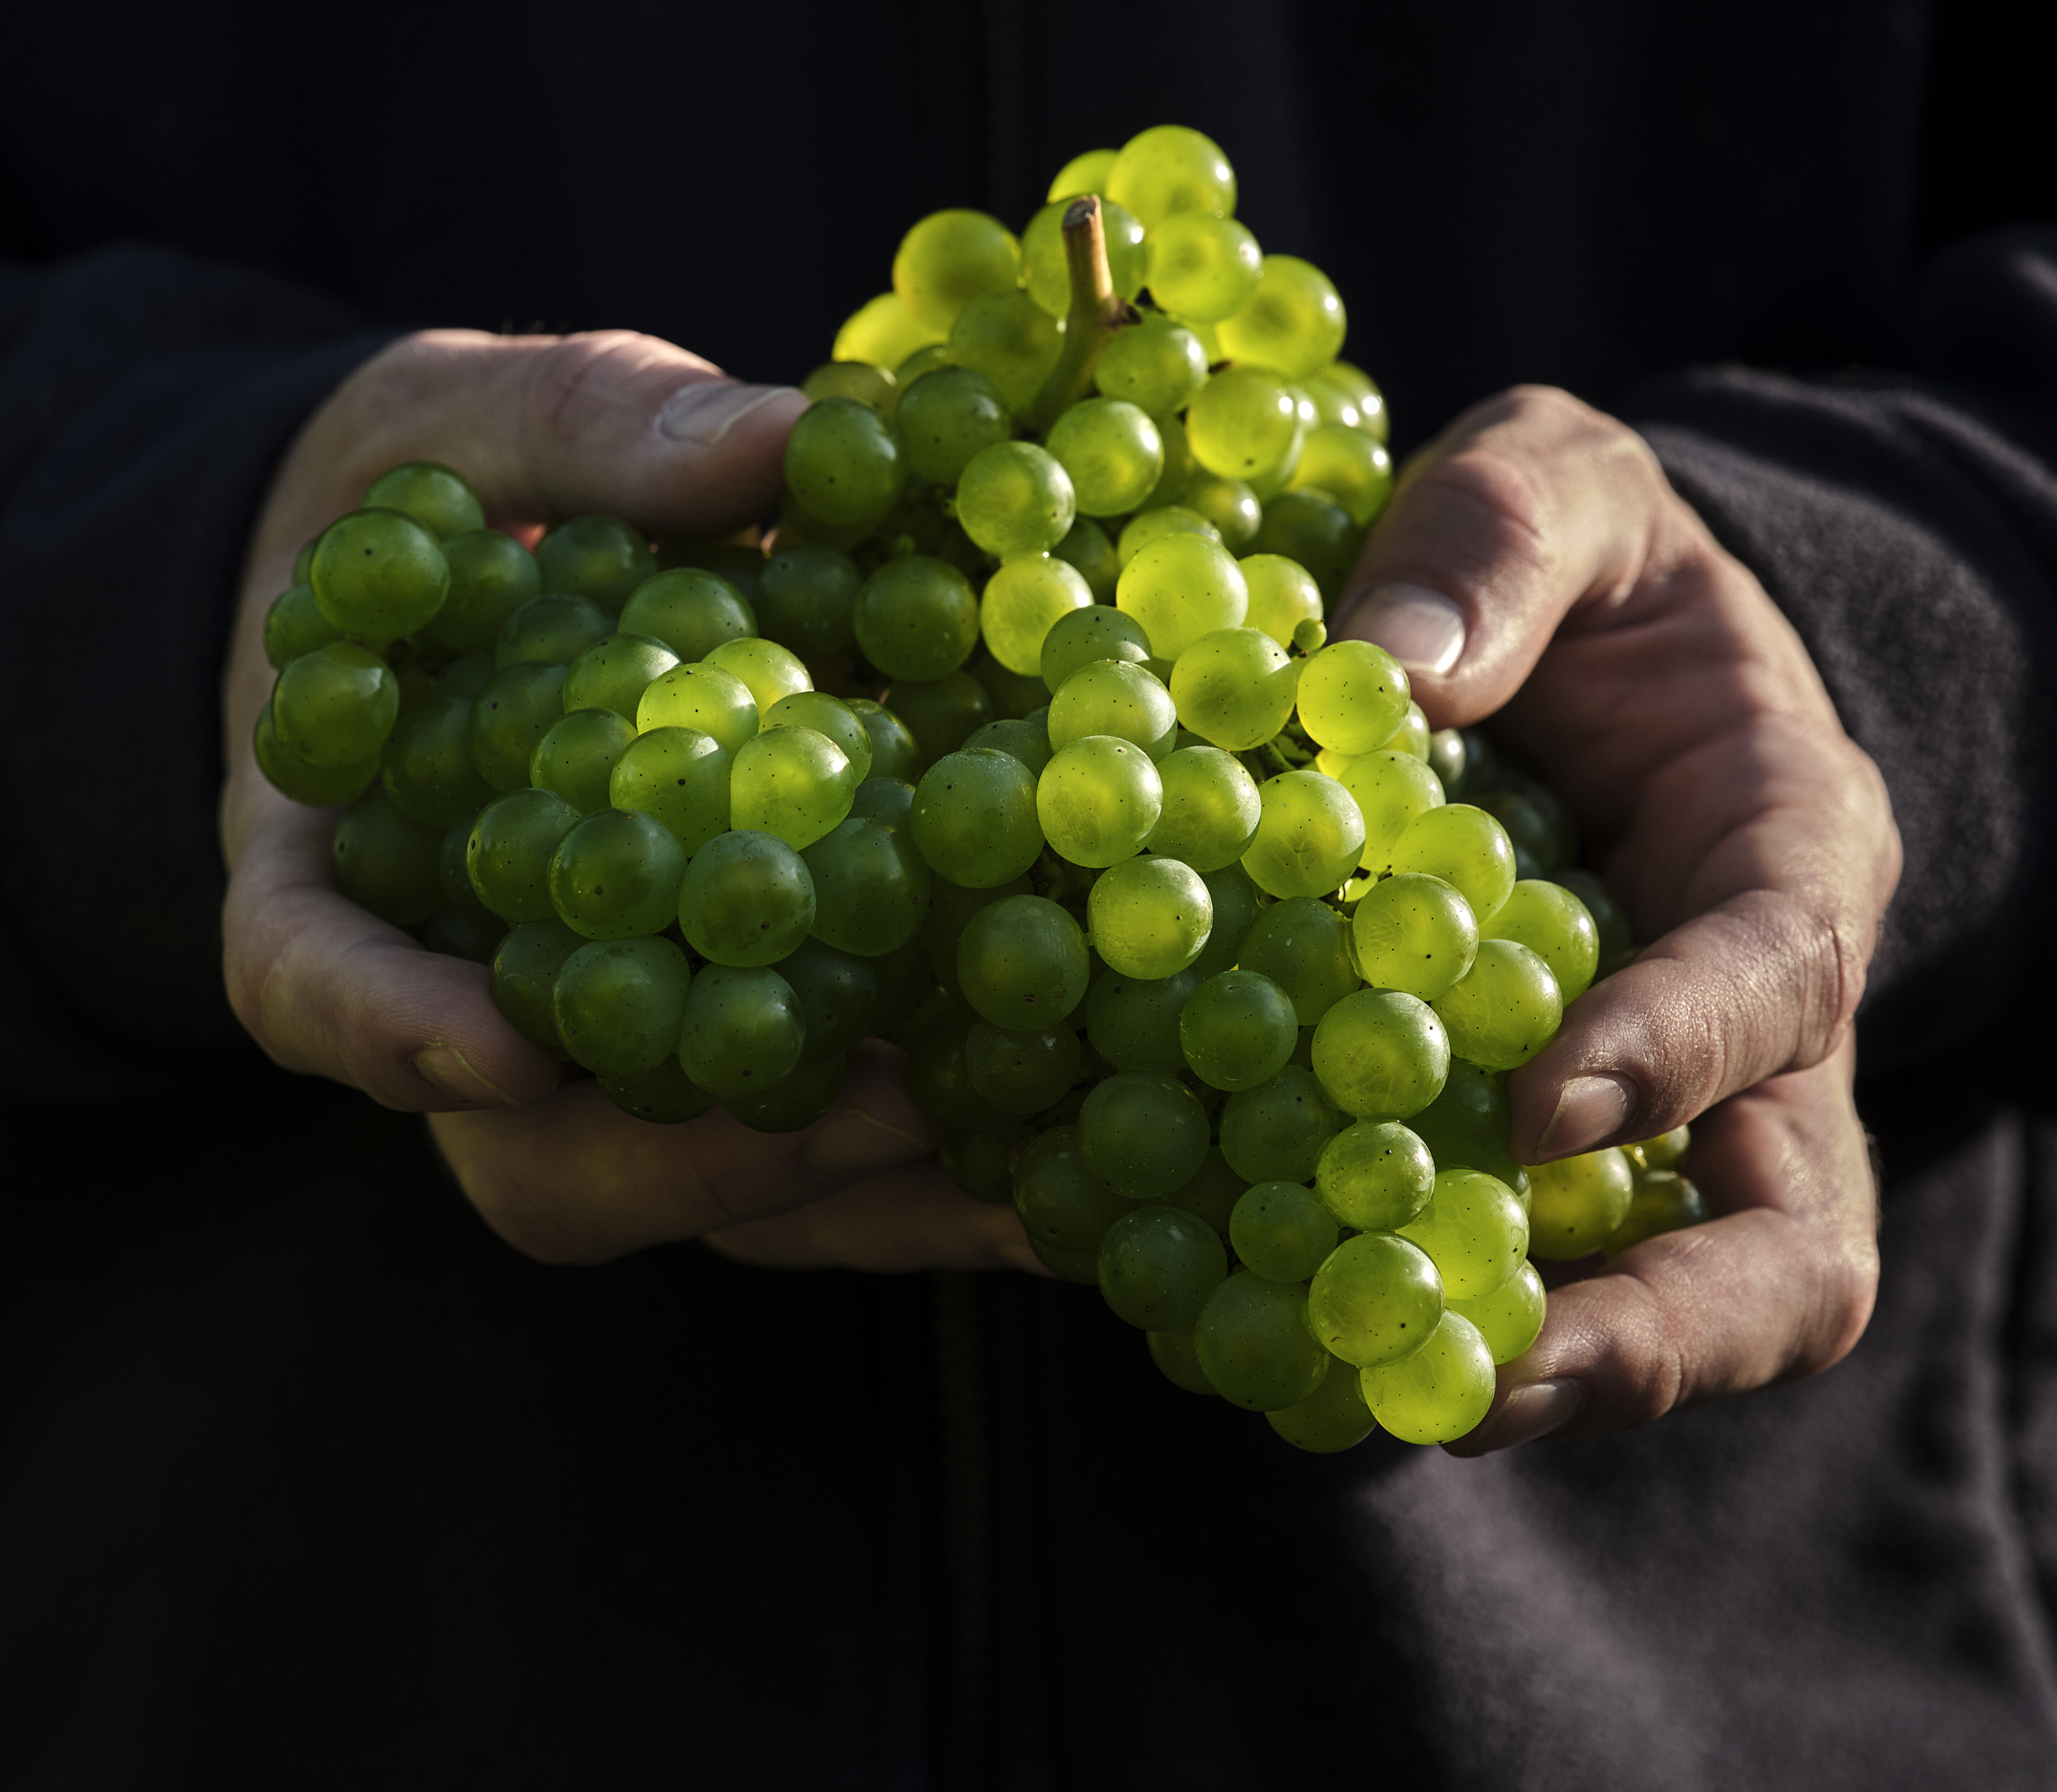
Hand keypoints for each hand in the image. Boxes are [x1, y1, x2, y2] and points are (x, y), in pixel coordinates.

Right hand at [219, 328, 1032, 1272]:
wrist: (479, 554)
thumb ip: (591, 430)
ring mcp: (613, 1041)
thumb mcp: (474, 418)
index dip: (383, 1029)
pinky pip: (814, 1154)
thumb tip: (785, 438)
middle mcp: (471, 991)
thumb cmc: (442, 485)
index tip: (496, 1049)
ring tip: (1033, 1177)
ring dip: (857, 1195)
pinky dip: (933, 1171)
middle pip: (534, 1155)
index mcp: (343, 853)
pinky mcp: (743, 1038)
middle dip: (701, 1155)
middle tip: (885, 1098)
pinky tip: (1071, 1155)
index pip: (307, 976)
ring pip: (699, 1190)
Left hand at [1331, 385, 1899, 1452]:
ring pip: (1684, 1294)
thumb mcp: (1555, 483)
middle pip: (1793, 1233)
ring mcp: (1667, 1108)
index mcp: (1785, 846)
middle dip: (1666, 1327)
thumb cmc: (1585, 561)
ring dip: (1554, 1367)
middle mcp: (1757, 1017)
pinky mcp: (1553, 1146)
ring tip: (1383, 1398)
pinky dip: (1437, 1310)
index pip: (1779, 976)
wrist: (1585, 640)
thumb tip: (1374, 679)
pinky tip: (1292, 1328)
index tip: (1539, 1107)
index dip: (1678, 1049)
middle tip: (1495, 1377)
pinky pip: (1533, 1264)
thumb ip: (1495, 542)